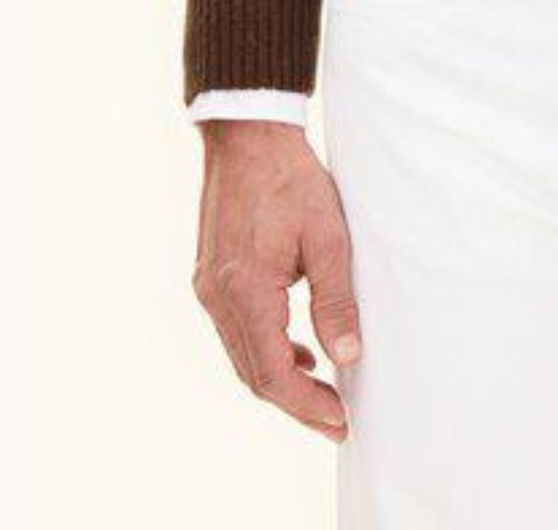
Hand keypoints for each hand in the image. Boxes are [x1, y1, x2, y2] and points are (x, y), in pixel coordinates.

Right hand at [192, 119, 361, 441]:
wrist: (247, 135)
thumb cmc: (291, 178)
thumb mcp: (327, 236)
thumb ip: (336, 300)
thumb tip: (348, 356)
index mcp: (245, 290)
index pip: (272, 372)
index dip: (306, 404)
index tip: (339, 421)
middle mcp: (218, 296)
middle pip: (253, 373)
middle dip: (296, 402)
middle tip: (336, 419)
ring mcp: (209, 287)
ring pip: (242, 355)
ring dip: (280, 378)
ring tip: (322, 392)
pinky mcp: (211, 276)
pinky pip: (236, 330)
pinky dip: (265, 349)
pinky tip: (297, 349)